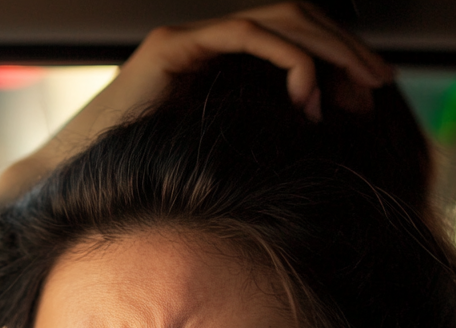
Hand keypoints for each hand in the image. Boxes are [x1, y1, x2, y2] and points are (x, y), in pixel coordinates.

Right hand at [0, 2, 393, 206]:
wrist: (76, 181)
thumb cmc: (141, 179)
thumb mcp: (220, 153)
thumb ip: (260, 135)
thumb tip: (316, 141)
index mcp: (219, 62)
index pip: (292, 37)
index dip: (337, 57)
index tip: (370, 92)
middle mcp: (206, 41)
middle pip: (294, 18)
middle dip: (344, 48)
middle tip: (379, 84)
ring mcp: (189, 40)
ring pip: (279, 19)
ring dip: (328, 50)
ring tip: (359, 88)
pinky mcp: (174, 48)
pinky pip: (245, 36)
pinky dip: (286, 60)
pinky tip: (308, 96)